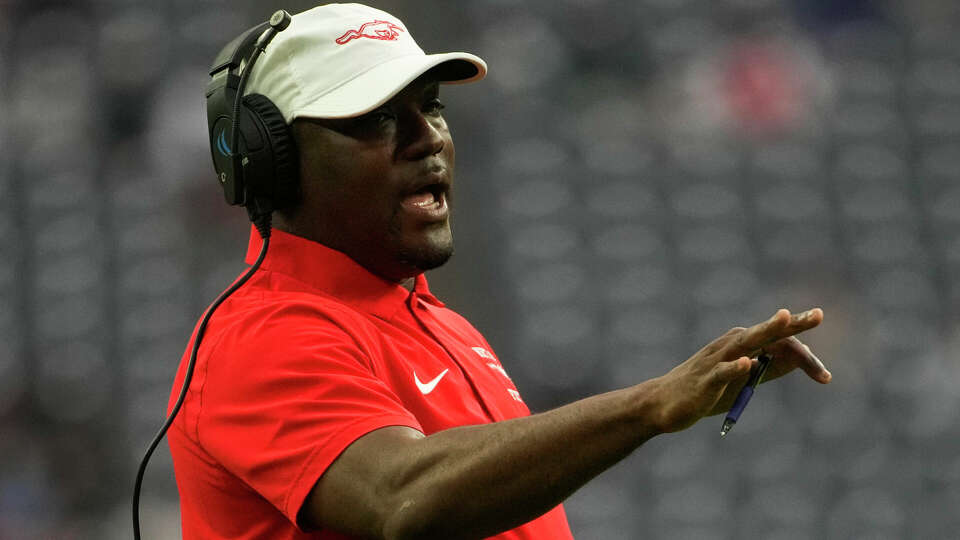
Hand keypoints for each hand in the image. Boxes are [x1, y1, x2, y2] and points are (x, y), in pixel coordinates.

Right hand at [648, 308, 828, 432]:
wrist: (661, 404)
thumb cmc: (705, 389)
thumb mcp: (744, 378)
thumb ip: (770, 367)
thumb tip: (802, 359)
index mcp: (743, 344)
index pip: (780, 342)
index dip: (806, 358)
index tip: (825, 377)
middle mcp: (731, 345)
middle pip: (767, 333)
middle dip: (793, 324)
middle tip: (819, 315)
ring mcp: (716, 360)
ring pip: (745, 343)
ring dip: (765, 330)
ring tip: (785, 318)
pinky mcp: (704, 380)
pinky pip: (721, 371)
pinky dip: (734, 366)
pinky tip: (747, 362)